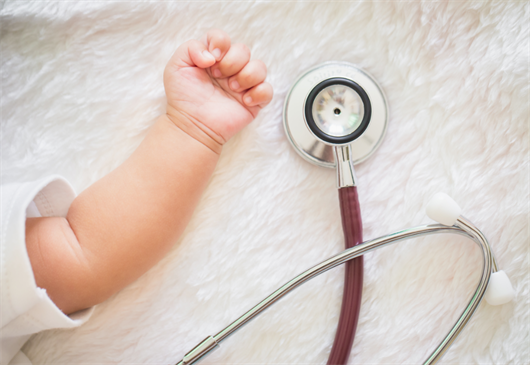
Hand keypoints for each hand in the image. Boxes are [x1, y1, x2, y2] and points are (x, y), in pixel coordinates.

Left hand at [164, 29, 272, 150]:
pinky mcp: (254, 102)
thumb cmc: (183, 98)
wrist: (191, 125)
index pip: (223, 38)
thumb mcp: (176, 66)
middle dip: (232, 62)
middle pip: (244, 50)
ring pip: (260, 67)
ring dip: (246, 76)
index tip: (211, 60)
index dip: (220, 43)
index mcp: (213, 58)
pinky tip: (244, 101)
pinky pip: (268, 90)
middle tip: (218, 77)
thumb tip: (213, 55)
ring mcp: (243, 85)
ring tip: (232, 89)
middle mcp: (230, 69)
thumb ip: (191, 48)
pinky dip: (259, 93)